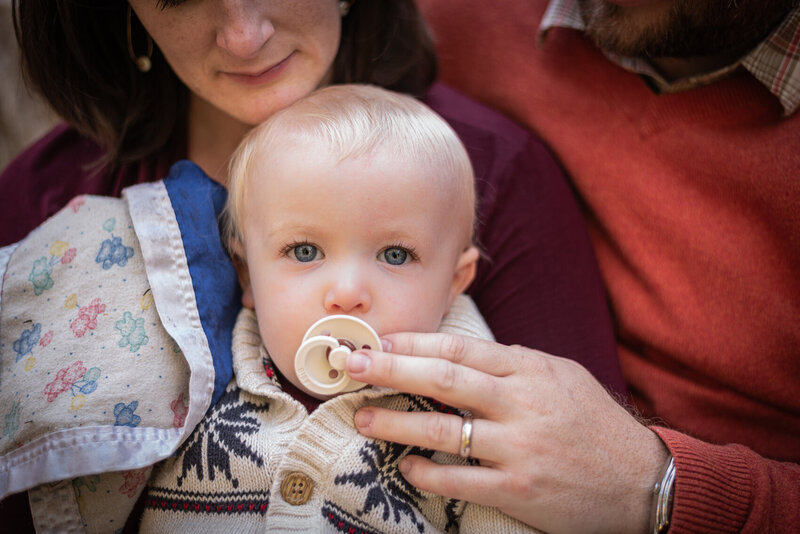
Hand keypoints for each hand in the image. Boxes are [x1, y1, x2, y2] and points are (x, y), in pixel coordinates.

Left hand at [345, 333, 669, 533]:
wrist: (642, 480)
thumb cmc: (596, 424)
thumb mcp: (562, 376)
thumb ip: (513, 364)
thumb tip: (460, 355)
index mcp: (530, 370)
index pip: (459, 348)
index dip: (413, 342)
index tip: (379, 340)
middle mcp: (521, 404)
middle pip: (442, 379)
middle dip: (390, 369)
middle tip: (351, 364)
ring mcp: (519, 448)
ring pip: (442, 429)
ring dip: (395, 422)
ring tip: (364, 417)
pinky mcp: (519, 490)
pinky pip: (459, 478)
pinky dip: (427, 471)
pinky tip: (407, 465)